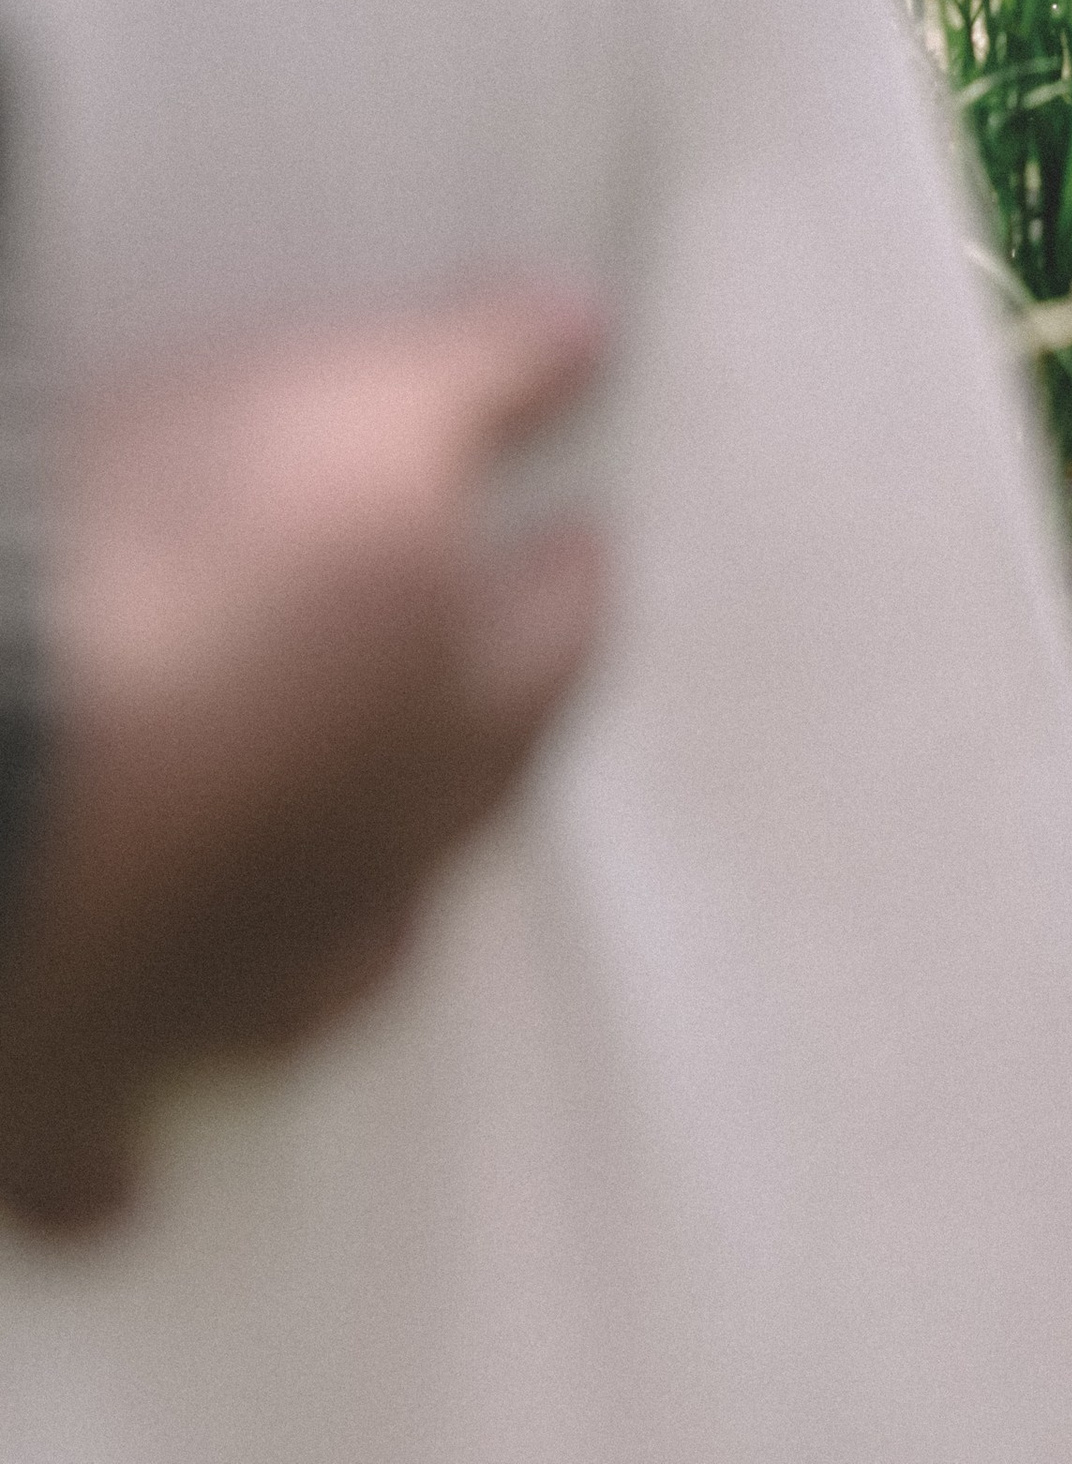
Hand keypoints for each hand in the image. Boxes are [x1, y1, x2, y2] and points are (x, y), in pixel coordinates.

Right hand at [0, 284, 606, 1233]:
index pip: (553, 634)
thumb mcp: (345, 403)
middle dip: (471, 751)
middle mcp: (365, 876)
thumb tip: (587, 333)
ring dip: (337, 945)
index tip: (573, 534)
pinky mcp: (66, 1093)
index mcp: (450, 714)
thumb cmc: (169, 555)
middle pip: (453, 816)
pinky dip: (125, 1145)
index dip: (562, 574)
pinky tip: (129, 1156)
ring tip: (340, 900)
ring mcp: (218, 1000)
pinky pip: (110, 1150)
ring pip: (319, 990)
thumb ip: (478, 372)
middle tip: (471, 694)